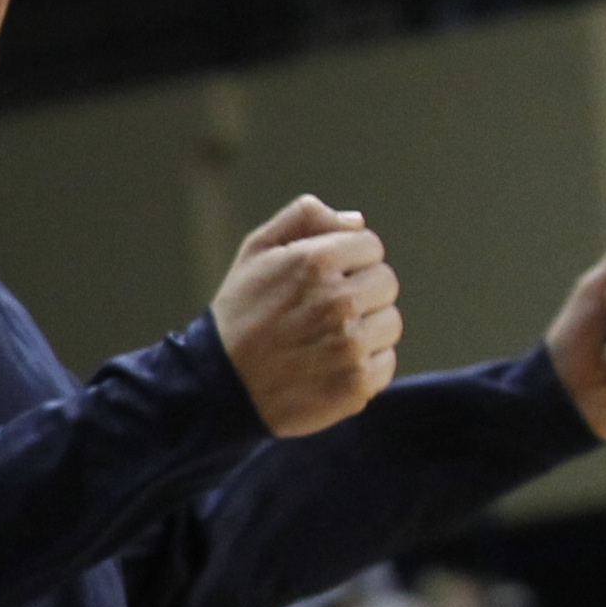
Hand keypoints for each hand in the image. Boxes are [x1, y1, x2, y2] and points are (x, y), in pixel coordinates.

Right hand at [210, 197, 400, 436]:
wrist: (216, 387)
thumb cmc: (239, 316)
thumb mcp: (255, 252)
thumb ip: (304, 219)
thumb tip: (357, 222)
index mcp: (315, 262)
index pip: (370, 246)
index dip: (347, 261)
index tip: (322, 281)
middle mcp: (337, 302)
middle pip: (386, 283)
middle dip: (360, 293)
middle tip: (321, 314)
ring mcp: (350, 345)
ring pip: (389, 323)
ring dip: (364, 330)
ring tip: (323, 342)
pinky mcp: (356, 383)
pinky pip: (385, 363)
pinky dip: (363, 366)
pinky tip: (328, 367)